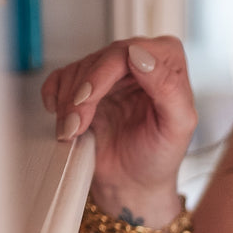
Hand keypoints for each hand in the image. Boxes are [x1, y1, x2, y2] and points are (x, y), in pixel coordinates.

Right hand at [40, 36, 197, 217]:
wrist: (132, 182)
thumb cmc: (159, 157)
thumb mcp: (177, 127)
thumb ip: (169, 89)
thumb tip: (140, 54)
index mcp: (168, 65)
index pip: (133, 50)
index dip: (106, 71)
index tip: (90, 96)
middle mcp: (139, 63)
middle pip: (101, 59)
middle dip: (84, 92)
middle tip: (77, 122)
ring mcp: (110, 75)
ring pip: (79, 69)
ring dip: (69, 102)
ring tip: (73, 131)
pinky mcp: (86, 86)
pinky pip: (61, 78)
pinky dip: (55, 97)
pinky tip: (62, 118)